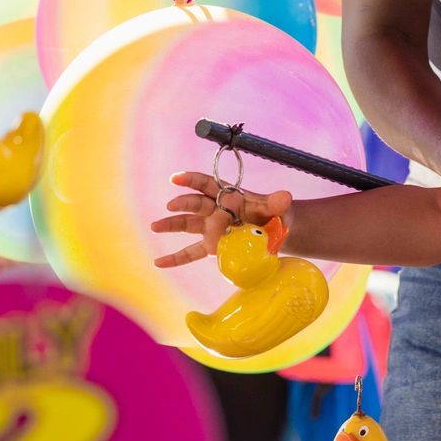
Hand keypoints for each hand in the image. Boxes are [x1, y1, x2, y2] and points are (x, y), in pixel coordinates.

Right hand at [150, 172, 293, 268]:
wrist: (275, 232)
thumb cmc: (275, 215)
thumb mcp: (278, 208)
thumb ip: (277, 203)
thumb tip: (285, 197)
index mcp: (228, 195)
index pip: (206, 184)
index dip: (191, 179)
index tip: (176, 178)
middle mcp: (215, 210)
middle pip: (196, 204)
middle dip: (184, 203)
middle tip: (172, 206)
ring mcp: (210, 228)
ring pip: (187, 225)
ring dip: (171, 225)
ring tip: (155, 227)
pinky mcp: (211, 247)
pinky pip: (191, 253)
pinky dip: (176, 259)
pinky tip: (159, 263)